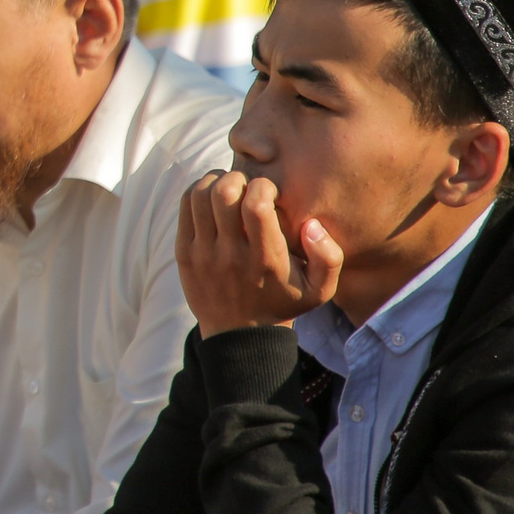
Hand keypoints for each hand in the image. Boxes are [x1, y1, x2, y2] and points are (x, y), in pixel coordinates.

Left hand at [175, 170, 342, 333]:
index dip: (264, 187)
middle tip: (248, 188)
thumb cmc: (283, 302)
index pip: (257, 205)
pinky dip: (199, 191)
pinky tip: (214, 199)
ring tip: (231, 189)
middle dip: (239, 179)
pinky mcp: (184, 253)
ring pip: (201, 195)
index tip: (270, 193)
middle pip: (224, 193)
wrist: (240, 335)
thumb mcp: (319, 290)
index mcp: (265, 260)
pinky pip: (185, 207)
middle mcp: (231, 255)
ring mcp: (203, 253)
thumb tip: (312, 224)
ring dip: (217, 181)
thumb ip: (329, 256)